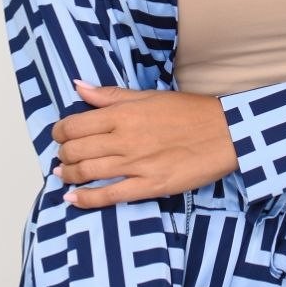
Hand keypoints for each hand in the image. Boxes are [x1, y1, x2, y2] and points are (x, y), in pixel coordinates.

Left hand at [49, 80, 237, 207]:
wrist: (225, 133)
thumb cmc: (189, 112)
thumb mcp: (149, 96)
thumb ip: (111, 95)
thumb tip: (78, 87)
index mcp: (123, 114)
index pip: (74, 125)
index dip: (59, 132)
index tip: (61, 135)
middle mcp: (125, 140)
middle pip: (75, 150)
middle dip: (63, 154)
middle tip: (64, 156)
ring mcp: (136, 165)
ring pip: (87, 173)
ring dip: (69, 176)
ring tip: (65, 175)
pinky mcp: (149, 186)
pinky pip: (109, 196)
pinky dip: (86, 200)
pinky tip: (72, 200)